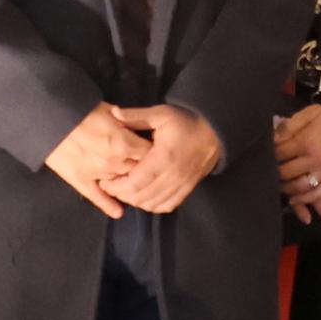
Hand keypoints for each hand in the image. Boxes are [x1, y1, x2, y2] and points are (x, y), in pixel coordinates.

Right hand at [46, 108, 145, 218]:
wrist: (50, 120)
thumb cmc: (81, 111)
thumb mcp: (110, 112)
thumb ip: (128, 123)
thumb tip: (141, 129)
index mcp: (123, 142)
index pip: (149, 153)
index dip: (155, 153)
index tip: (158, 152)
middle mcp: (113, 162)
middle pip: (138, 171)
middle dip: (144, 170)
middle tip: (148, 169)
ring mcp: (96, 173)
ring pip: (120, 185)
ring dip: (128, 185)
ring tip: (135, 185)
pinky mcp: (79, 180)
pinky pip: (97, 197)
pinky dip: (108, 206)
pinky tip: (118, 212)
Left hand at [104, 103, 225, 215]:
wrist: (215, 131)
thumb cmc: (185, 121)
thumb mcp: (161, 114)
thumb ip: (135, 116)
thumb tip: (112, 112)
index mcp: (164, 157)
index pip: (134, 183)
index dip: (116, 186)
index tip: (105, 179)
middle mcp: (173, 175)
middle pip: (139, 197)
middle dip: (121, 194)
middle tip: (112, 184)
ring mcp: (182, 185)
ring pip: (151, 204)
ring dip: (135, 200)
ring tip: (126, 189)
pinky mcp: (188, 189)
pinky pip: (165, 206)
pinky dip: (151, 205)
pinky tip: (145, 195)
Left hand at [276, 107, 320, 227]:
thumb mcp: (310, 114)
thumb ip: (290, 124)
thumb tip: (273, 139)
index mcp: (306, 141)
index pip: (279, 153)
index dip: (271, 154)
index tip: (270, 154)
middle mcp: (315, 158)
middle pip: (286, 172)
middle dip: (276, 172)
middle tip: (272, 171)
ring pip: (299, 186)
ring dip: (287, 188)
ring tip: (281, 186)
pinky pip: (317, 194)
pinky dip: (304, 200)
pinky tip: (294, 200)